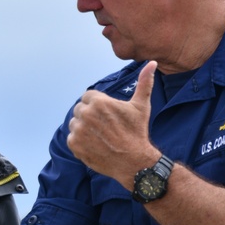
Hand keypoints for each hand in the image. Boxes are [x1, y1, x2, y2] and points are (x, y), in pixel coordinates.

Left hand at [68, 61, 159, 185]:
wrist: (134, 161)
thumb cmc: (137, 132)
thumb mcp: (141, 106)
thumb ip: (144, 83)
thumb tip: (152, 63)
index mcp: (99, 102)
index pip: (88, 97)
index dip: (98, 105)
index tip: (108, 115)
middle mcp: (86, 114)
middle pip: (80, 109)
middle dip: (90, 115)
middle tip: (105, 127)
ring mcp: (79, 130)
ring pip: (75, 123)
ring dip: (84, 128)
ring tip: (101, 136)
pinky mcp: (74, 144)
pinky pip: (72, 137)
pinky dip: (80, 141)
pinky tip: (95, 144)